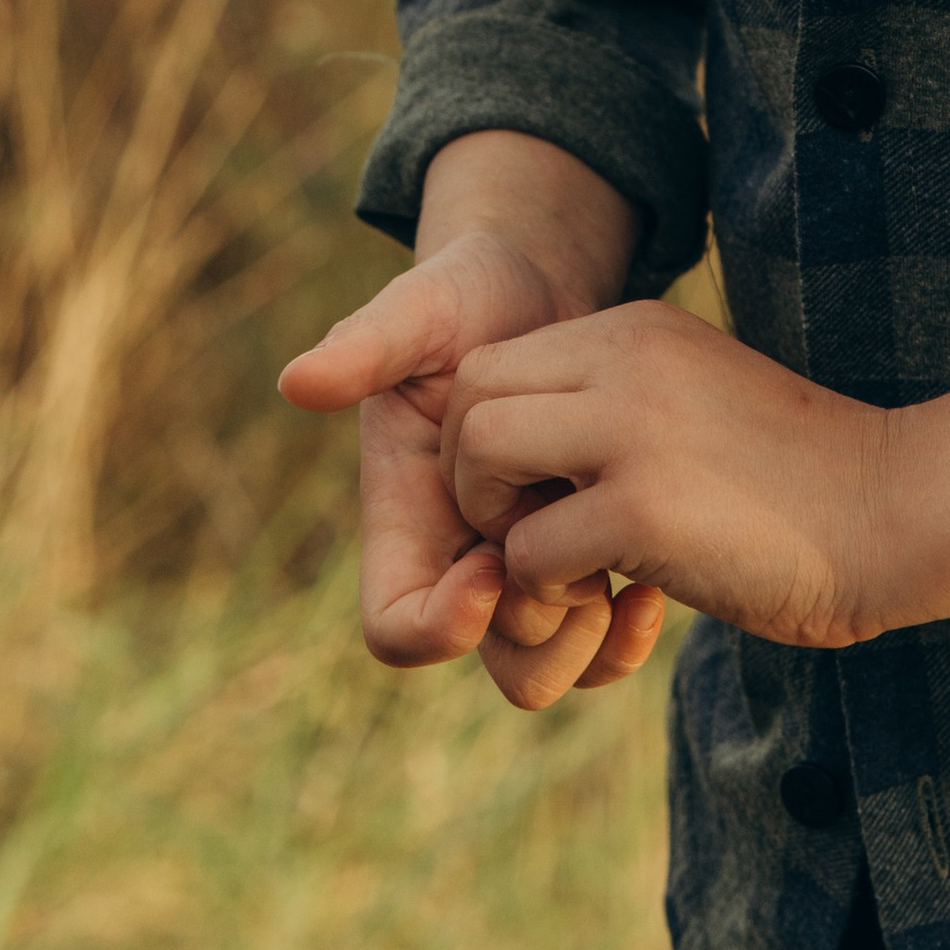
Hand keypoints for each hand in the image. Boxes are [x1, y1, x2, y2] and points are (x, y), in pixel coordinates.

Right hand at [280, 214, 666, 708]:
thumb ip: (365, 345)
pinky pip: (603, 639)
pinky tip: (653, 587)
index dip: (438, 624)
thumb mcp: (420, 310)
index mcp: (408, 518)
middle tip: (580, 571)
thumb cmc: (468, 296)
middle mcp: (463, 556)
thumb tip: (296, 381)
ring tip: (624, 574)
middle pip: (491, 661)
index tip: (492, 565)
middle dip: (538, 637)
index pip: (395, 624)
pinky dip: (629, 634)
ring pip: (551, 662)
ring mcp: (529, 562)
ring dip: (589, 642)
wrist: (543, 288)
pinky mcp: (586, 551)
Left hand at [442, 300, 893, 652]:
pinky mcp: (643, 509)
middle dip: (478, 478)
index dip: (493, 436)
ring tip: (569, 562)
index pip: (494, 364)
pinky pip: (529, 550)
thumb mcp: (699, 399)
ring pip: (481, 458)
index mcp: (636, 331)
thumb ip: (623, 403)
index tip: (546, 493)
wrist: (898, 509)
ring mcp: (631, 430)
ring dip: (502, 526)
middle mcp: (623, 360)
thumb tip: (545, 456)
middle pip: (471, 399)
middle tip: (539, 530)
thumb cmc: (804, 474)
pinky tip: (617, 594)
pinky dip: (549, 587)